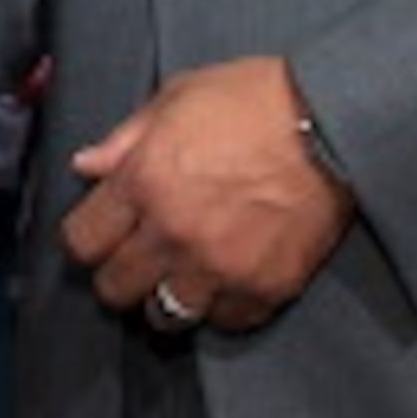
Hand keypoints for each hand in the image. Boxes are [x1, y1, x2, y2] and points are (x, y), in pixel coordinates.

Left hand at [59, 57, 351, 332]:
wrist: (335, 120)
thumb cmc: (256, 98)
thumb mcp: (179, 97)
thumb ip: (126, 138)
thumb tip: (86, 166)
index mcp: (144, 181)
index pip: (81, 241)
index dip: (88, 238)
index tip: (103, 234)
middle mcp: (172, 233)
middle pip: (114, 288)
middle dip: (120, 274)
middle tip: (139, 258)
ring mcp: (219, 267)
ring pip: (164, 315)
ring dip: (167, 298)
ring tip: (181, 278)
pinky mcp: (263, 287)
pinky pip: (224, 320)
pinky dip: (222, 306)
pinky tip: (227, 280)